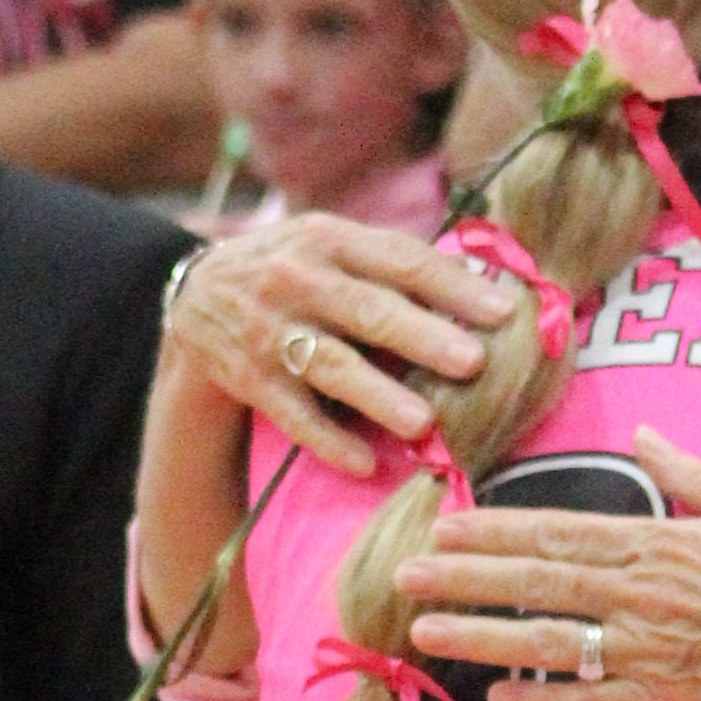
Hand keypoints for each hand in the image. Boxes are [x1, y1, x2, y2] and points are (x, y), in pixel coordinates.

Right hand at [164, 212, 517, 479]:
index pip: (400, 260)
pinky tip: (364, 461)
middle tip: (473, 362)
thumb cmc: (296, 271)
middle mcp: (298, 279)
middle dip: (421, 336)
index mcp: (330, 239)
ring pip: (331, 364)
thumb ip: (394, 262)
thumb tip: (485, 281)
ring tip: (423, 422)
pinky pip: (293, 413)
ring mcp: (270, 329)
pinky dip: (328, 440)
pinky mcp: (250, 376)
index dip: (452, 285)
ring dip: (378, 394)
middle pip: (368, 310)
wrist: (197, 294)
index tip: (504, 311)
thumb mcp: (332, 244)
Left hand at [396, 426, 700, 700]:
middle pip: (537, 583)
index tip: (442, 523)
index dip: (494, 529)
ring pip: (549, 644)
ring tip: (427, 634)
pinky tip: (497, 695)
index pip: (558, 532)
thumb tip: (651, 436)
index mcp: (661, 542)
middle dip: (465, 578)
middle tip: (403, 575)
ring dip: (483, 638)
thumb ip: (694, 473)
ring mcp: (652, 653)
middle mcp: (644, 596)